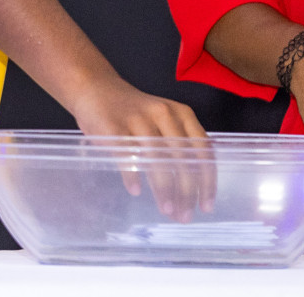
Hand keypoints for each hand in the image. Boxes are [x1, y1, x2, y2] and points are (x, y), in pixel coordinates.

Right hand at [69, 76, 214, 221]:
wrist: (96, 88)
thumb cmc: (135, 112)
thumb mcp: (164, 120)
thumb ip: (180, 144)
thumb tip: (192, 189)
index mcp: (181, 114)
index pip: (203, 150)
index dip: (207, 181)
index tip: (206, 205)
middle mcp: (163, 114)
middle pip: (182, 157)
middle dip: (186, 192)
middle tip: (184, 216)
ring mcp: (137, 120)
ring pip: (157, 158)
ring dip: (164, 189)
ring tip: (167, 210)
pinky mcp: (112, 127)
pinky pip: (126, 155)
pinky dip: (132, 175)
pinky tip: (136, 191)